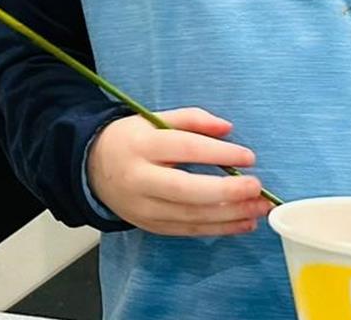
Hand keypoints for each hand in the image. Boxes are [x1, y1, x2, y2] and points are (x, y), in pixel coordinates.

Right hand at [87, 108, 271, 235]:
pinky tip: (243, 223)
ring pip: (192, 215)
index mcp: (139, 145)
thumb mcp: (152, 119)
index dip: (219, 153)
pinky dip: (220, 229)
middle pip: (187, 190)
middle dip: (228, 191)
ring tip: (259, 207)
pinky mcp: (150, 225)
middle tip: (257, 188)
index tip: (248, 157)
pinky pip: (189, 230)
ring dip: (231, 214)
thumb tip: (227, 129)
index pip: (184, 148)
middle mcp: (139, 178)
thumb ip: (191, 119)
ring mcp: (143, 206)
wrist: (92, 168)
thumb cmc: (129, 141)